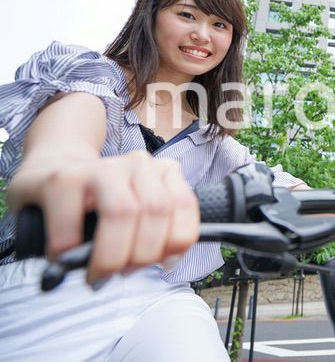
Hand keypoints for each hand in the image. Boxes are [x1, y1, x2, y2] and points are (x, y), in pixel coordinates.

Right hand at [8, 150, 198, 283]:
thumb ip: (160, 230)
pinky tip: (65, 257)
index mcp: (162, 172)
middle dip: (142, 254)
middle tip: (122, 272)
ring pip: (122, 212)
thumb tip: (167, 262)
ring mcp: (100, 167)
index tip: (163, 263)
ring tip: (99, 273)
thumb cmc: (97, 205)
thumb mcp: (139, 213)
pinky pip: (73, 223)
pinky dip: (69, 250)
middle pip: (155, 210)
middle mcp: (137, 164)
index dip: (178, 240)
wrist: (47, 173)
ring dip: (112, 256)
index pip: (184, 204)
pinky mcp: (62, 178)